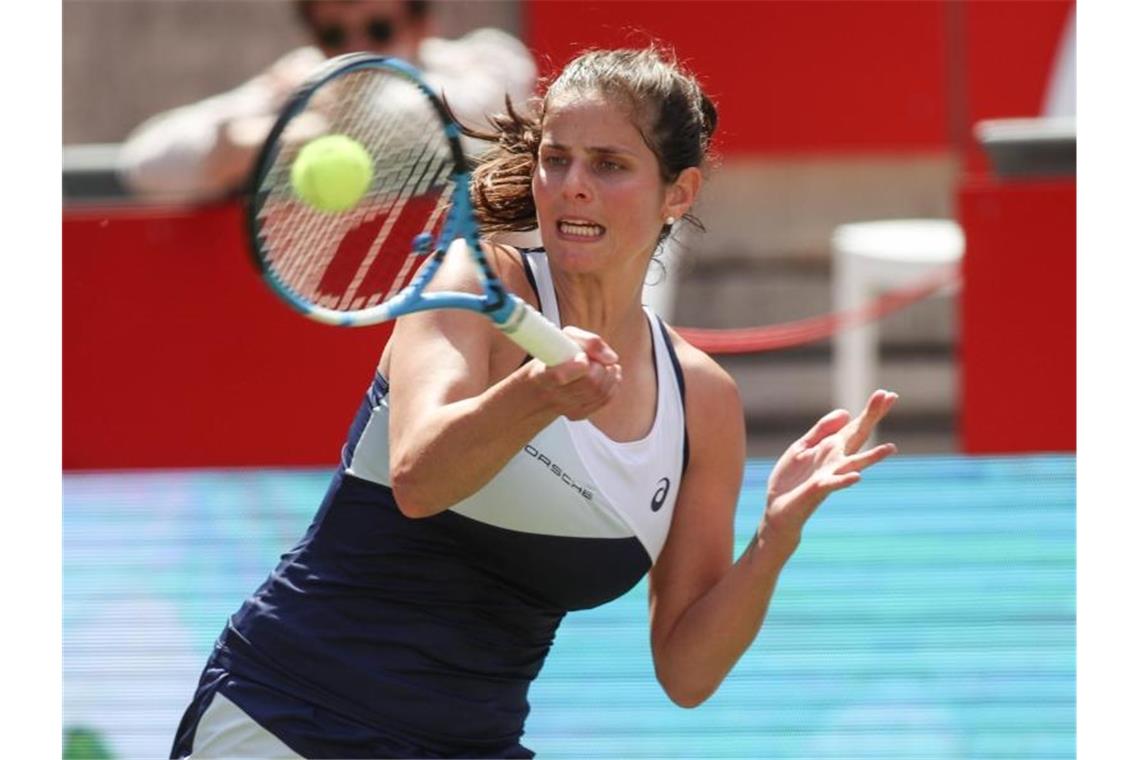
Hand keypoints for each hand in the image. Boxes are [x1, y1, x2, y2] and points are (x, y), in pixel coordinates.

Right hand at [528, 326, 621, 419]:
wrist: (537, 388)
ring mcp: (566, 408)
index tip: (583, 358)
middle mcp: (553, 395)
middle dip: (599, 366)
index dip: (576, 367)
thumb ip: (587, 342)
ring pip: (599, 392)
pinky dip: (611, 384)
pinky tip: (607, 374)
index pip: (559, 376)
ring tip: (603, 363)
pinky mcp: (578, 414)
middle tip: (594, 358)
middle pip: (589, 383)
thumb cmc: (550, 358)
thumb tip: (611, 358)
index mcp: (541, 375)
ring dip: (608, 374)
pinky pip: (604, 400)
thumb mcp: (563, 339)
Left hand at [760, 389, 898, 549]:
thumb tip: (846, 412)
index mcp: (831, 447)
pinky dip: (845, 480)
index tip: (887, 394)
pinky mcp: (818, 489)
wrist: (778, 509)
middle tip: (890, 397)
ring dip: (872, 456)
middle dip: (872, 417)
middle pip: (858, 435)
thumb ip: (822, 430)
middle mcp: (835, 460)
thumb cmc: (792, 479)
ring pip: (854, 462)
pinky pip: (834, 484)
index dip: (870, 410)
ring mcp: (829, 475)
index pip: (854, 426)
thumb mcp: (803, 446)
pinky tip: (857, 476)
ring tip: (891, 448)